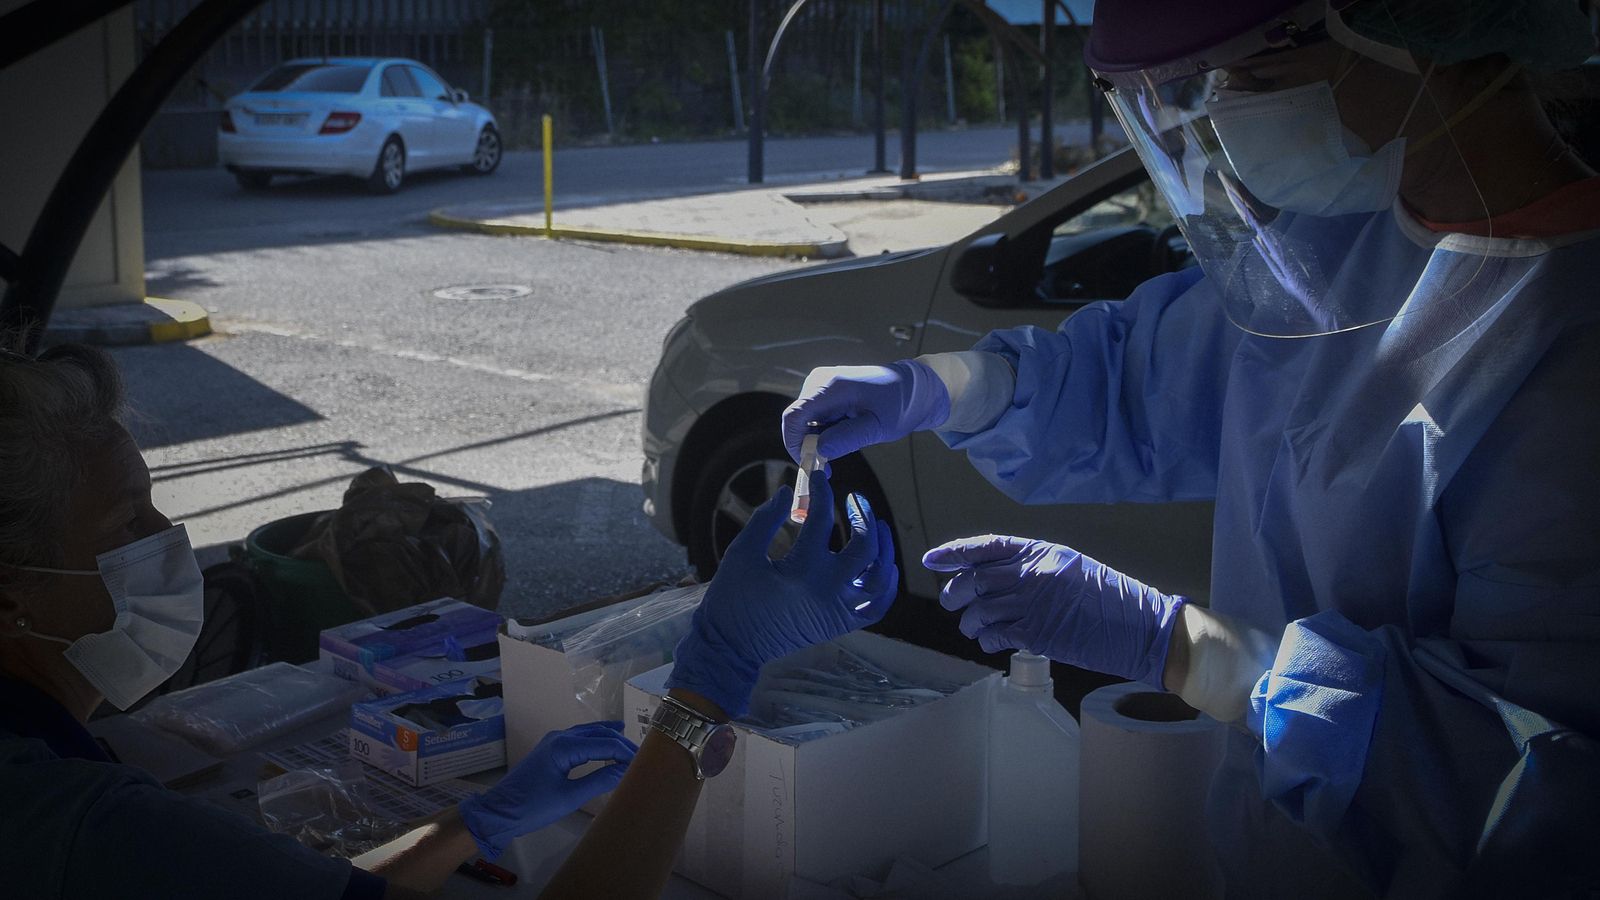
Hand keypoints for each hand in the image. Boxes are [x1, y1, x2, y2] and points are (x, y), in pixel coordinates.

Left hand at [458, 721, 636, 858]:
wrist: (499, 812)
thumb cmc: (534, 807)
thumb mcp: (569, 797)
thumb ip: (599, 781)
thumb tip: (626, 770)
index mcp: (564, 746)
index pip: (604, 744)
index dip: (625, 752)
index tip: (643, 763)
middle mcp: (560, 737)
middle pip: (598, 734)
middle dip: (620, 743)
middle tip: (641, 758)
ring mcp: (553, 741)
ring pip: (588, 733)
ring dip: (609, 738)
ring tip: (629, 748)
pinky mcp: (550, 749)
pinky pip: (579, 738)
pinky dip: (596, 739)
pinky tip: (605, 739)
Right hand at [666, 472, 898, 716]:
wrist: (732, 646)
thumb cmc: (732, 599)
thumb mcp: (742, 553)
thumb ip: (766, 519)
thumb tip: (790, 493)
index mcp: (803, 570)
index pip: (822, 520)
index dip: (821, 492)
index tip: (818, 476)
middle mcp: (829, 591)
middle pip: (865, 548)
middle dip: (864, 516)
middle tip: (855, 499)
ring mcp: (839, 611)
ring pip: (880, 578)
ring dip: (884, 548)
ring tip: (877, 527)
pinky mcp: (841, 625)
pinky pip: (877, 606)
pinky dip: (886, 585)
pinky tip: (882, 564)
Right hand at [782, 361, 949, 463]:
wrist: (915, 388)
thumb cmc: (901, 404)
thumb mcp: (877, 427)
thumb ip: (846, 439)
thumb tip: (818, 451)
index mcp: (832, 387)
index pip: (794, 416)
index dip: (794, 444)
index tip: (810, 465)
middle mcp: (820, 381)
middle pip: (797, 421)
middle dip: (808, 446)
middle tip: (829, 468)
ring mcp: (822, 384)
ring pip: (805, 421)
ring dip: (818, 440)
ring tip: (845, 447)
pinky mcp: (826, 390)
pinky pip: (815, 416)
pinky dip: (824, 432)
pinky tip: (845, 435)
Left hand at [923, 535, 1184, 685]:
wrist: (1143, 627)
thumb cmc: (1111, 600)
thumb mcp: (1072, 569)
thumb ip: (1035, 569)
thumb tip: (996, 580)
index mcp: (1043, 552)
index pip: (987, 546)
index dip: (954, 552)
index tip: (931, 559)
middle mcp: (1035, 573)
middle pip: (977, 579)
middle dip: (956, 592)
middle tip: (952, 603)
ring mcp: (1036, 603)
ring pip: (981, 610)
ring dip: (970, 622)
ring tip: (974, 629)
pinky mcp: (1040, 633)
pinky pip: (998, 634)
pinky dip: (987, 640)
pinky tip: (990, 643)